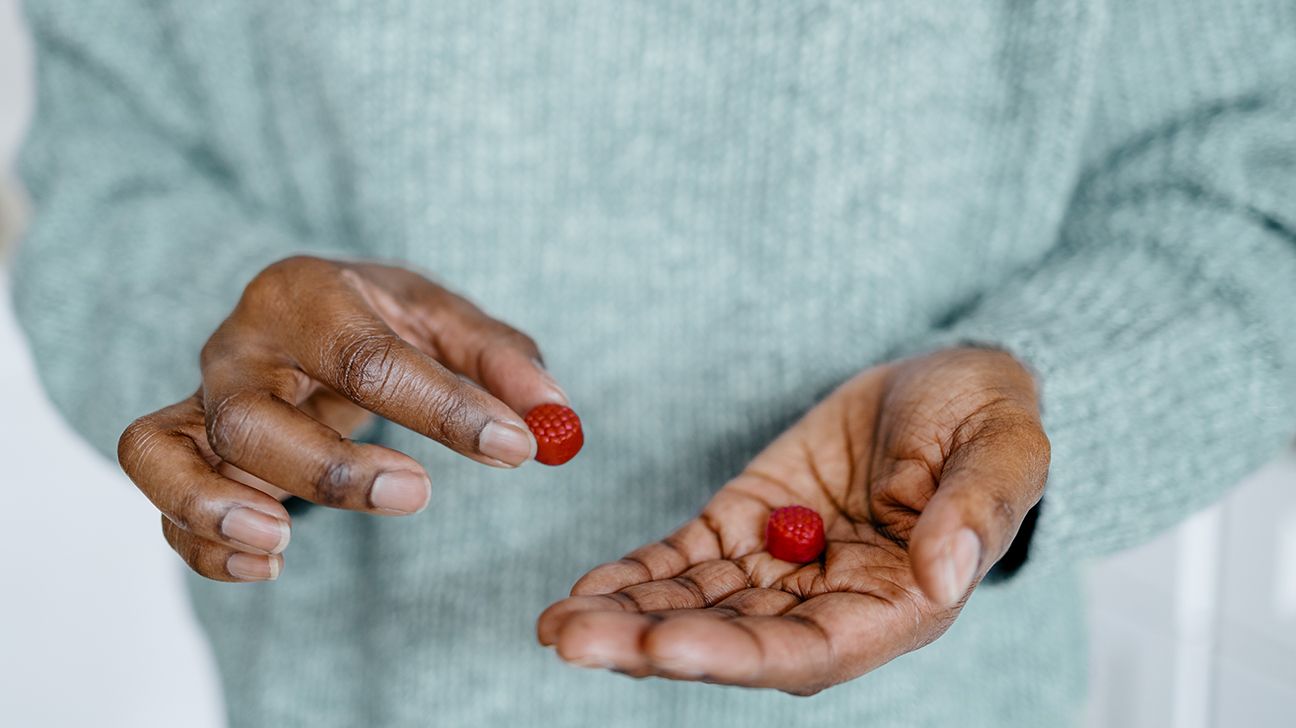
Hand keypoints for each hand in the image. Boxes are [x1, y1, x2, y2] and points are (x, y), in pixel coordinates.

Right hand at [118, 256, 566, 581]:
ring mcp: (200, 400)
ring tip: (283, 545)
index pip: (364, 356)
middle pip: (250, 414)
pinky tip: (267, 566)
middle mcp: (239, 347)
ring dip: (218, 508)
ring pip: (170, 454)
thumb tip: (552, 418)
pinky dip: (199, 544)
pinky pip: (161, 503)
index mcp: (308, 296)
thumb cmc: (380, 318)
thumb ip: (501, 363)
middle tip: (418, 493)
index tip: (512, 448)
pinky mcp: (183, 451)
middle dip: (329, 468)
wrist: (304, 314)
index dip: (441, 408)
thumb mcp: (445, 319)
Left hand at [538, 348, 1047, 693]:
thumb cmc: (989, 417)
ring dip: (626, 617)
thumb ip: (975, 511)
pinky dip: (636, 575)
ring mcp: (781, 564)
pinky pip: (685, 560)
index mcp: (898, 604)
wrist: (946, 381)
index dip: (737, 654)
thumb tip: (944, 575)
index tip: (666, 647)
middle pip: (732, 639)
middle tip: (572, 641)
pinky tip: (583, 591)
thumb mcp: (1002, 449)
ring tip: (556, 623)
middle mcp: (830, 601)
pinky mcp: (745, 522)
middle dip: (652, 642)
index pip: (810, 650)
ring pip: (696, 605)